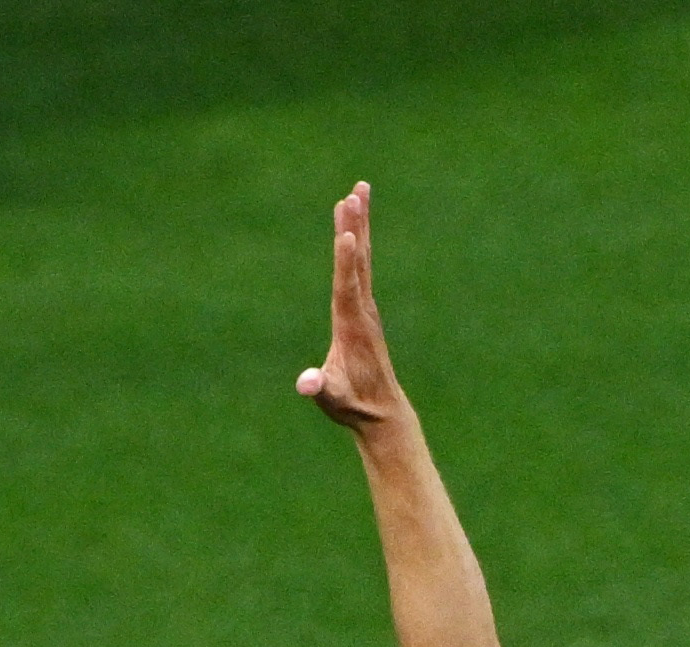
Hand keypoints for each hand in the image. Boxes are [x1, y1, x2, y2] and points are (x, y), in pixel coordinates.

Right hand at [296, 182, 403, 437]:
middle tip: (356, 194)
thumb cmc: (353, 404)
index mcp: (351, 326)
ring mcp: (366, 307)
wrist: (381, 411)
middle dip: (356, 227)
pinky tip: (356, 228)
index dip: (346, 261)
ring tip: (358, 192)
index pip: (347, 287)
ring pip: (363, 258)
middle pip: (358, 261)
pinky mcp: (365, 308)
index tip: (347, 233)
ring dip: (360, 224)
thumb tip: (307, 384)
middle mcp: (362, 310)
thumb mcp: (332, 399)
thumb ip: (320, 389)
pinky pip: (362, 267)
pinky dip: (359, 243)